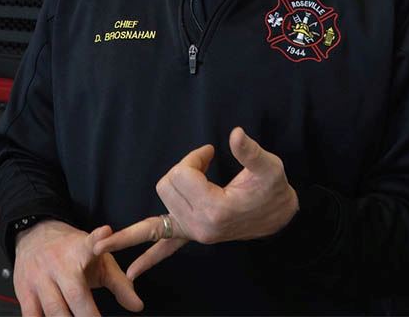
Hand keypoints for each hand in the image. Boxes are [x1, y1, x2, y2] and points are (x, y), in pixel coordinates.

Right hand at [14, 219, 141, 314]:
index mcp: (80, 250)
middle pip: (75, 294)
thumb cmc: (72, 252)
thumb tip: (138, 307)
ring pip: (53, 310)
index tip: (105, 232)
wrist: (35, 235)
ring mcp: (39, 278)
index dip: (98, 239)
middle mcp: (59, 263)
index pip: (91, 243)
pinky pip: (32, 315)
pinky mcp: (24, 291)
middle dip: (88, 315)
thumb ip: (120, 284)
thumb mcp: (99, 259)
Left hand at [93, 127, 298, 280]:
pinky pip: (164, 249)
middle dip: (183, 168)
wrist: (278, 216)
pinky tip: (130, 273)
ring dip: (173, 183)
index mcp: (216, 209)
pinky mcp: (192, 236)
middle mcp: (201, 226)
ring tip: (197, 174)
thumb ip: (250, 151)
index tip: (211, 152)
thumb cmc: (273, 189)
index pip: (182, 174)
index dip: (194, 157)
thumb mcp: (269, 167)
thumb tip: (235, 134)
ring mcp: (195, 233)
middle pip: (166, 185)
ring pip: (162, 199)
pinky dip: (147, 260)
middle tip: (205, 163)